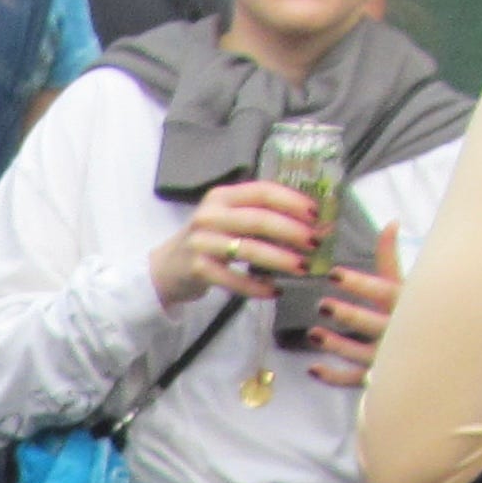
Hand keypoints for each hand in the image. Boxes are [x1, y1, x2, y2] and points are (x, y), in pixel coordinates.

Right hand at [150, 181, 323, 309]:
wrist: (165, 269)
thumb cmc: (207, 242)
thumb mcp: (227, 219)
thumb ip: (259, 216)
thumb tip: (310, 224)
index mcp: (222, 196)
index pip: (263, 191)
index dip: (292, 201)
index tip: (316, 213)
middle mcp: (210, 215)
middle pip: (258, 219)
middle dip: (291, 231)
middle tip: (315, 243)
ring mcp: (201, 242)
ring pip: (248, 249)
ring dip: (279, 259)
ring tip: (302, 268)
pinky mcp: (197, 269)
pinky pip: (233, 279)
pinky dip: (256, 286)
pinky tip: (274, 291)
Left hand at [304, 225, 404, 387]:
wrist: (440, 352)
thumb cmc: (417, 310)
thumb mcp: (406, 283)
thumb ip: (391, 258)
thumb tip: (390, 222)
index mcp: (405, 304)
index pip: (382, 291)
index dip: (358, 284)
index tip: (333, 274)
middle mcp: (397, 330)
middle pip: (370, 323)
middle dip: (347, 315)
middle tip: (323, 306)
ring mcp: (386, 355)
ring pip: (359, 353)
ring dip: (335, 345)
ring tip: (314, 334)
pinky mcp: (376, 376)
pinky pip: (353, 380)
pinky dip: (332, 377)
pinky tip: (313, 368)